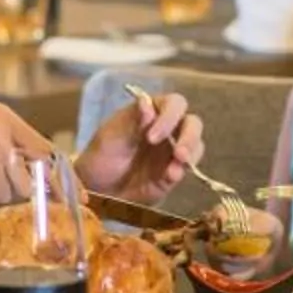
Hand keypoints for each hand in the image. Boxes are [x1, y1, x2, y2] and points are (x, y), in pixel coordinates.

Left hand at [76, 89, 202, 203]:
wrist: (97, 189)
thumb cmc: (101, 156)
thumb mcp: (111, 137)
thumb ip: (132, 121)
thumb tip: (146, 102)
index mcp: (152, 112)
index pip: (174, 104)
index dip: (169, 117)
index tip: (152, 137)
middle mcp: (168, 128)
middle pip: (193, 124)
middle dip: (189, 137)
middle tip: (178, 153)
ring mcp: (172, 151)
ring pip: (195, 146)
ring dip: (190, 155)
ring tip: (174, 169)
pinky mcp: (174, 172)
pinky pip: (186, 169)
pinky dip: (180, 172)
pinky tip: (169, 177)